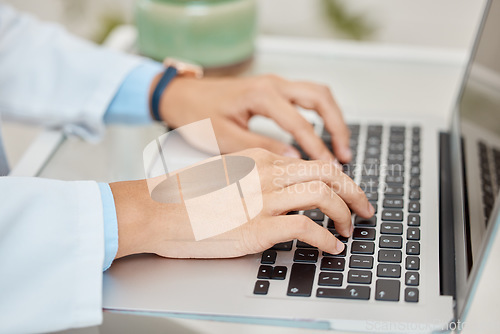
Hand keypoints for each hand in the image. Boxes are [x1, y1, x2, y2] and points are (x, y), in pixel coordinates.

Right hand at [110, 148, 373, 259]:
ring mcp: (263, 199)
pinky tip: (332, 246)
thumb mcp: (226, 174)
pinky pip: (306, 229)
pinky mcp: (257, 227)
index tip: (347, 193)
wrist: (154, 208)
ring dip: (345, 214)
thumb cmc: (184, 195)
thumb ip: (255, 177)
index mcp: (260, 158)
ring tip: (350, 230)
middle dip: (355, 192)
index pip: (313, 162)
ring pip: (323, 196)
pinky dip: (327, 239)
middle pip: (327, 173)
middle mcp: (266, 174)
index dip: (339, 179)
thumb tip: (281, 190)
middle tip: (366, 209)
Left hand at [154, 74, 352, 162]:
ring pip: (317, 93)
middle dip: (338, 127)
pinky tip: (321, 134)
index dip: (318, 148)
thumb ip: (261, 149)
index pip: (300, 123)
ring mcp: (274, 83)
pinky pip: (306, 96)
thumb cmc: (197, 116)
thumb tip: (294, 160)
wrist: (181, 96)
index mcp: (261, 96)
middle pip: (321, 98)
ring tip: (341, 146)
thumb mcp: (225, 138)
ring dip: (333, 118)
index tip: (332, 169)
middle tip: (345, 155)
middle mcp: (272, 84)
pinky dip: (320, 113)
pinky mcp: (272, 88)